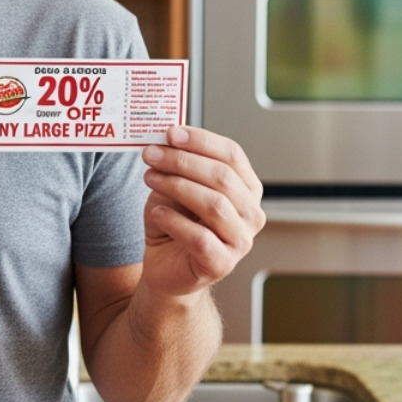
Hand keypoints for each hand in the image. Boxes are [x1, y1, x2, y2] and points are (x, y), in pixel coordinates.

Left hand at [140, 126, 264, 295]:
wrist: (165, 268)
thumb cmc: (175, 225)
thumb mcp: (174, 187)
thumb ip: (177, 166)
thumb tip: (166, 140)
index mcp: (246, 189)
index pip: (232, 155)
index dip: (201, 140)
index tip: (171, 133)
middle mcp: (251, 214)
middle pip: (222, 177)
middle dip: (182, 161)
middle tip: (151, 154)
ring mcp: (241, 241)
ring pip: (213, 204)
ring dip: (176, 186)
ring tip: (150, 178)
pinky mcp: (222, 264)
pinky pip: (199, 237)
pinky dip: (173, 220)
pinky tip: (157, 212)